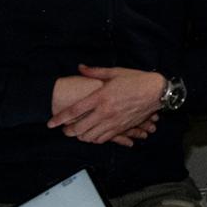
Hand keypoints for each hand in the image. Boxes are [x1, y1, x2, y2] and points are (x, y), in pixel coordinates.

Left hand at [49, 66, 166, 143]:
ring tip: (76, 133)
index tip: (50, 123)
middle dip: (68, 131)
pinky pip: (104, 139)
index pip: (75, 111)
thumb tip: (80, 68)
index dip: (60, 118)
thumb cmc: (136, 79)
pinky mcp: (121, 128)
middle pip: (80, 128)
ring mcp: (114, 122)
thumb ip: (95, 72)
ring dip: (81, 136)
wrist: (156, 91)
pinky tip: (93, 135)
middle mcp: (105, 112)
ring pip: (90, 137)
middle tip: (63, 129)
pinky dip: (95, 139)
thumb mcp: (115, 72)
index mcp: (101, 96)